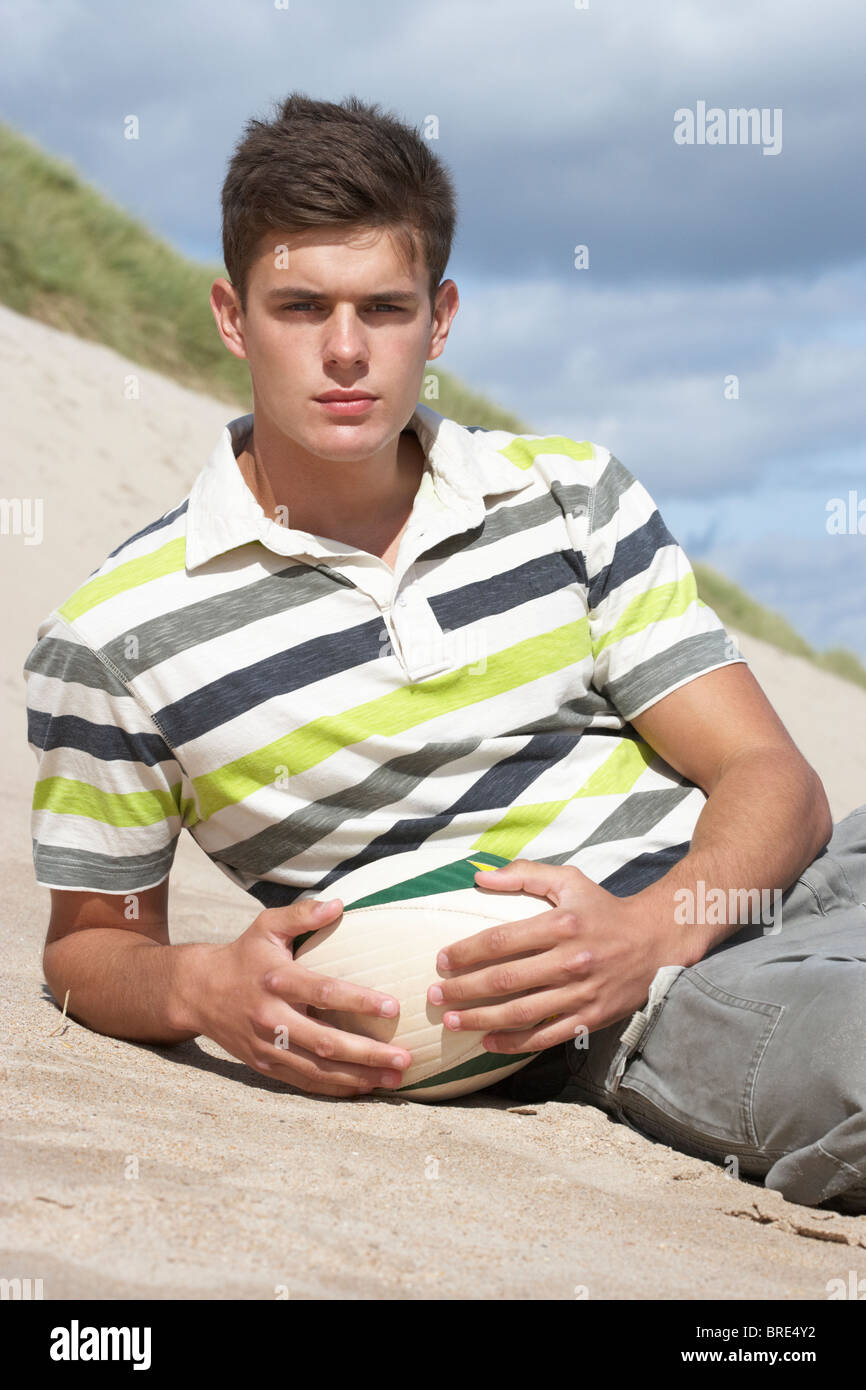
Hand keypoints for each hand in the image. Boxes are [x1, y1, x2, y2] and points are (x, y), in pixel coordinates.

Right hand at [185, 899, 412, 1096]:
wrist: (198, 992)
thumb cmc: (243, 955)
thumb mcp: (266, 926)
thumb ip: (302, 914)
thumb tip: (339, 904)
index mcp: (277, 979)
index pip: (323, 992)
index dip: (359, 1001)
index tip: (393, 1008)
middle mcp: (271, 1017)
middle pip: (325, 1041)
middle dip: (367, 1053)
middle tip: (404, 1058)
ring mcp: (266, 1045)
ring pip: (317, 1068)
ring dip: (358, 1077)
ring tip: (395, 1078)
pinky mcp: (263, 1065)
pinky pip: (304, 1081)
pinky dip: (335, 1087)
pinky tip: (364, 1087)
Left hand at [426, 859, 686, 1054]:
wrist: (655, 941)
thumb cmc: (603, 908)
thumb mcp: (569, 880)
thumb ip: (524, 875)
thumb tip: (479, 876)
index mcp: (561, 924)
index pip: (502, 940)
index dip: (467, 952)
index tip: (442, 960)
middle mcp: (570, 960)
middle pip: (505, 980)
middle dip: (464, 989)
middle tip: (435, 994)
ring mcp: (581, 993)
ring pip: (521, 1012)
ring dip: (480, 1019)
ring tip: (450, 1020)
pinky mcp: (590, 1018)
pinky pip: (545, 1036)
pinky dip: (513, 1043)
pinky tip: (486, 1042)